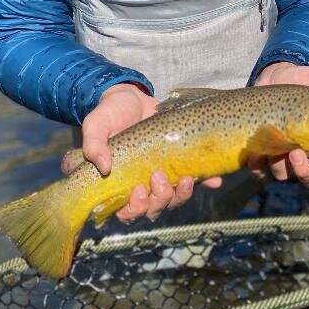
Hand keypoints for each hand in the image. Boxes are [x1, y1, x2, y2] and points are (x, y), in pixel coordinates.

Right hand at [80, 83, 221, 222]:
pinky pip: (198, 180)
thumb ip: (94, 144)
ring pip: (175, 198)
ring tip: (186, 178)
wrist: (133, 97)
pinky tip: (214, 179)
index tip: (138, 189)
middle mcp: (143, 185)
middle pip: (154, 208)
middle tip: (160, 176)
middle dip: (160, 199)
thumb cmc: (110, 114)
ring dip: (182, 194)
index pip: (126, 211)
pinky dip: (207, 182)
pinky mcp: (181, 163)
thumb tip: (104, 167)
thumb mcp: (96, 125)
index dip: (134, 209)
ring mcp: (164, 175)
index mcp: (119, 184)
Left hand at [249, 62, 308, 185]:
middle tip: (298, 153)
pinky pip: (258, 170)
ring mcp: (280, 152)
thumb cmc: (303, 79)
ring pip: (284, 174)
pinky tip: (256, 155)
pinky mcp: (260, 151)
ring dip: (283, 166)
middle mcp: (303, 151)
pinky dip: (257, 166)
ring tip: (280, 147)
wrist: (273, 73)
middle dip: (305, 171)